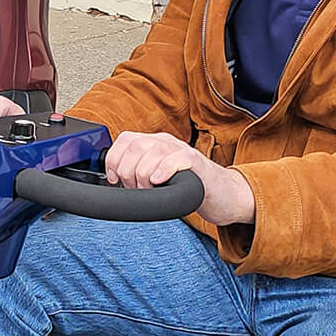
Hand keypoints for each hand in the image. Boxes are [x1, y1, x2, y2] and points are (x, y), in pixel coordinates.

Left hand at [104, 131, 255, 226]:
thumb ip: (137, 174)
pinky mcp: (197, 162)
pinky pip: (177, 159)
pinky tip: (160, 183)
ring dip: (144, 176)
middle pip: (135, 146)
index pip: (125, 140)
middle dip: (129, 173)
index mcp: (153, 144)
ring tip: (151, 190)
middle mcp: (166, 142)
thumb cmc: (188, 188)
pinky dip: (163, 171)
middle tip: (137, 190)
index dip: (113, 160)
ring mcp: (182, 150)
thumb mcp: (156, 179)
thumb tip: (113, 181)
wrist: (222, 195)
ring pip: (153, 152)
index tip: (114, 180)